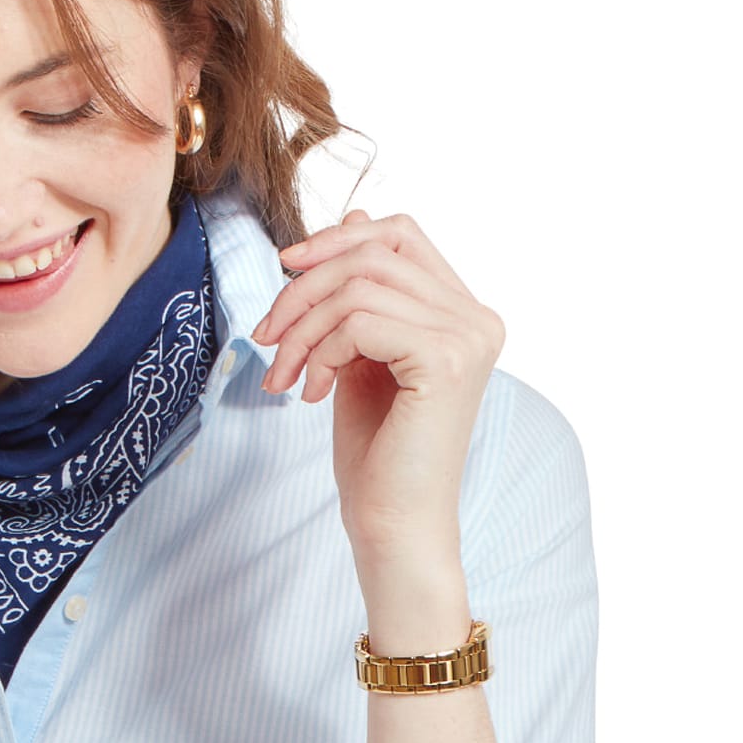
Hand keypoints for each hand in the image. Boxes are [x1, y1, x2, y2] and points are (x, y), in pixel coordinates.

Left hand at [250, 209, 504, 558]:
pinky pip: (359, 321)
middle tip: (266, 335)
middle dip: (304, 286)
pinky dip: (320, 350)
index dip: (337, 238)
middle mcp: (477, 317)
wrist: (392, 525)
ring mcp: (467, 336)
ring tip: (283, 374)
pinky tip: (311, 392)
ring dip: (302, 326)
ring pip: (359, 285)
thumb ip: (359, 296)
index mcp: (462, 312)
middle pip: (374, 251)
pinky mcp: (445, 360)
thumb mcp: (358, 356)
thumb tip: (354, 216)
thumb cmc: (375, 454)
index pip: (400, 235)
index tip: (284, 269)